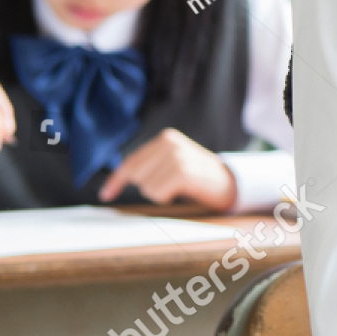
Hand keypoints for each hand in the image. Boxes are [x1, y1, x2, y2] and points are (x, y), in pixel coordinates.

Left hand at [98, 127, 237, 210]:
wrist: (231, 182)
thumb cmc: (198, 176)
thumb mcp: (174, 161)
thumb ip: (150, 164)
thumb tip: (115, 181)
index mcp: (166, 138)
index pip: (132, 161)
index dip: (117, 180)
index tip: (106, 195)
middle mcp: (170, 143)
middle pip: (135, 175)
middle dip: (147, 185)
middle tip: (170, 185)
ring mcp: (177, 156)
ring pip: (146, 186)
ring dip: (159, 193)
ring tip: (178, 187)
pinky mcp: (182, 171)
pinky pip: (157, 193)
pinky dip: (165, 197)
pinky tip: (181, 191)